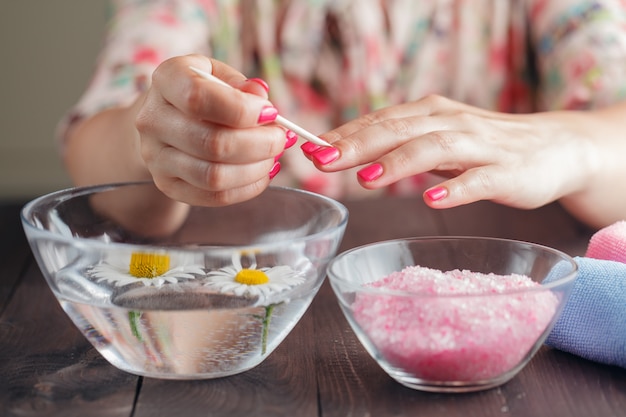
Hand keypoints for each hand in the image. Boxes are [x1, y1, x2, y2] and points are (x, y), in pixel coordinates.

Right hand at [136, 54, 291, 205]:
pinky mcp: (168, 185)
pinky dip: (247, 188)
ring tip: (272, 156)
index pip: (198, 98)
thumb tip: (261, 99)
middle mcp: (153, 120)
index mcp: (167, 80)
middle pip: (212, 143)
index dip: (242, 109)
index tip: (271, 112)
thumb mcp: (218, 74)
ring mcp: (156, 157)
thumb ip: (240, 84)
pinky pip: (214, 196)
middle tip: (281, 138)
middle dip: (260, 144)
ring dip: (255, 169)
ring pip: (214, 176)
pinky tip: (260, 173)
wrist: (165, 120)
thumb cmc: (201, 92)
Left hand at [304, 95, 596, 209]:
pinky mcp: (506, 173)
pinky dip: (455, 189)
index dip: (343, 135)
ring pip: (434, 149)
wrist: (555, 147)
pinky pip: (479, 181)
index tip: (308, 149)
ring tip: (368, 180)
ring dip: (399, 163)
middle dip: (357, 145)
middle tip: (321, 160)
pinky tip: (433, 199)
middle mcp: (450, 123)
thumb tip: (349, 153)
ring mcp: (479, 147)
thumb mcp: (437, 139)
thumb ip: (399, 144)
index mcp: (429, 115)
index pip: (379, 121)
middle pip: (398, 130)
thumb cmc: (485, 146)